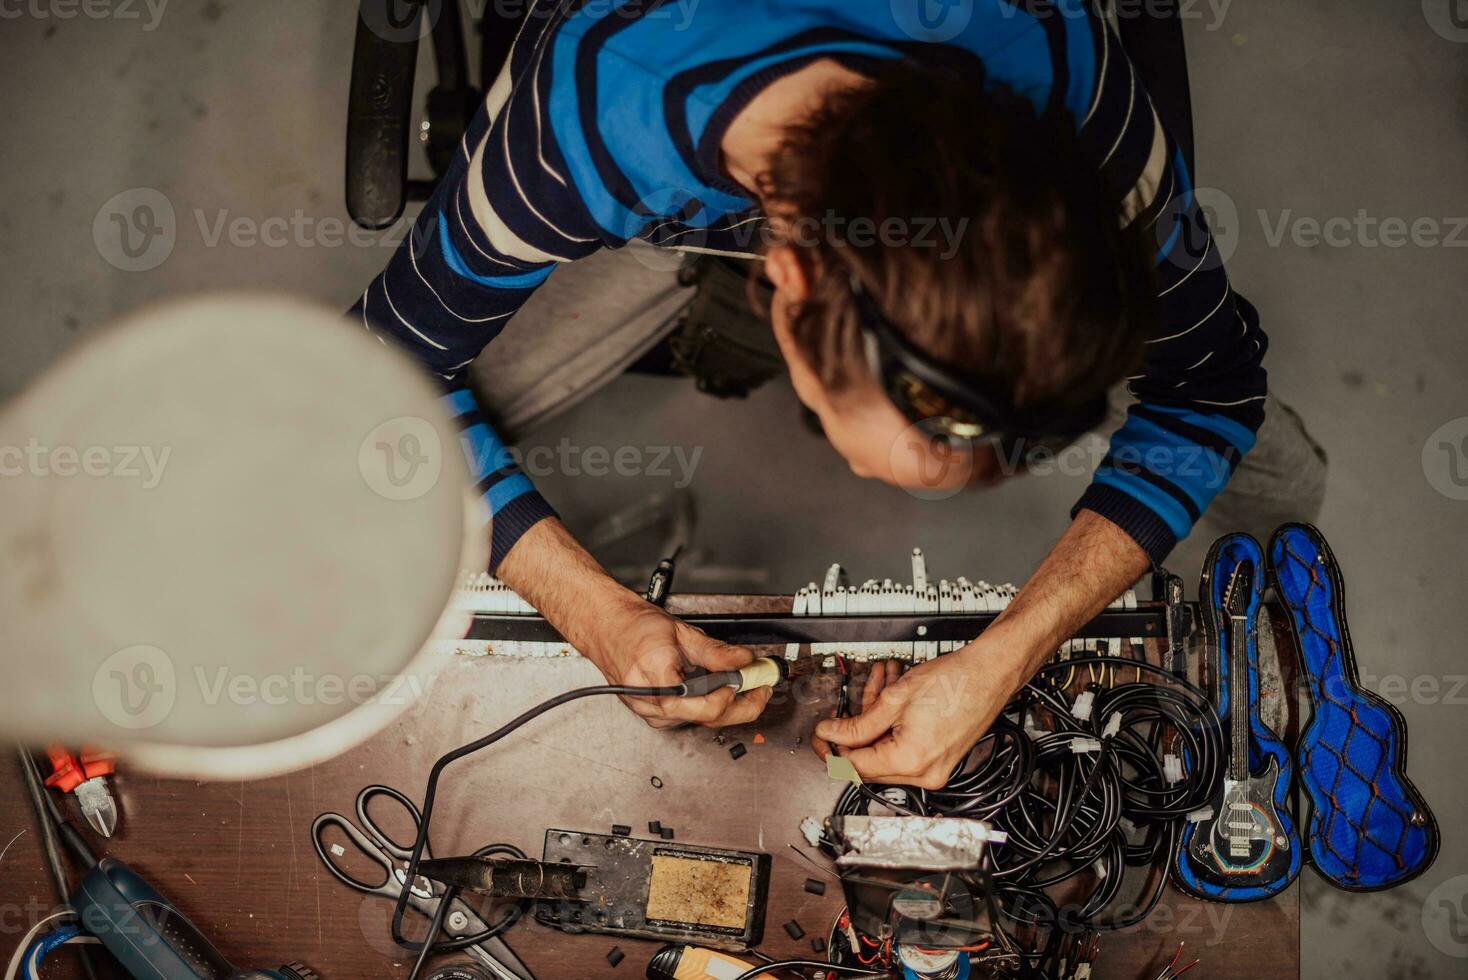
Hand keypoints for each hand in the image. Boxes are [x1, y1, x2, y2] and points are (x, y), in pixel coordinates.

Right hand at [587, 598, 772, 729]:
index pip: (706, 706)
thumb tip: (744, 660)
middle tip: (760, 685)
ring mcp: (653, 713)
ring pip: (701, 720)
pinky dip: (708, 702)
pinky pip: (689, 715)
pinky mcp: (655, 714)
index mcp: (659, 681)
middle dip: (741, 704)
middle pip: (709, 718)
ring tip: (739, 681)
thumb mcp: (681, 633)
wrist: (606, 629)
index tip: (750, 679)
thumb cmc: (634, 628)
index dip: (734, 695)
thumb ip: (716, 652)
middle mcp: (654, 705)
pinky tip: (715, 687)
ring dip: (726, 703)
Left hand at [811, 634, 1030, 788]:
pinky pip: (903, 748)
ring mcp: (933, 768)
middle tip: (838, 716)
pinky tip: (889, 696)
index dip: (832, 748)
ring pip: (885, 752)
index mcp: (909, 761)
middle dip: (851, 735)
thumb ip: (858, 723)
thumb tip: (832, 733)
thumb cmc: (955, 683)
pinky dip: (892, 726)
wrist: (990, 674)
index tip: (820, 735)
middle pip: (869, 763)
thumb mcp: (894, 700)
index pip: (855, 765)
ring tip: (876, 688)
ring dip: (874, 723)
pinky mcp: (939, 759)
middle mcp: (924, 774)